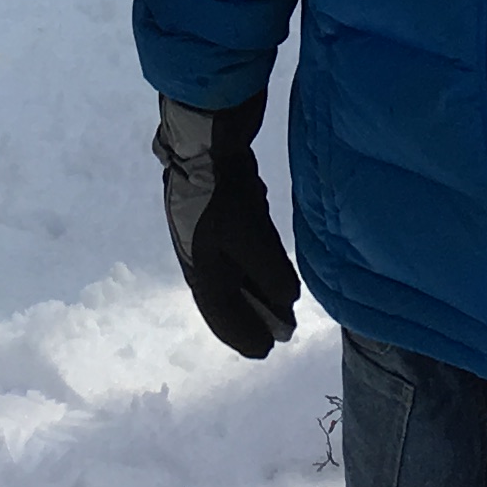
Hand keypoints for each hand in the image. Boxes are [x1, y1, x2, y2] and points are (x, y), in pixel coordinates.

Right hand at [154, 89, 300, 358]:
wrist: (203, 134)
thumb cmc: (221, 192)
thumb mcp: (249, 237)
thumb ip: (269, 273)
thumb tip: (286, 301)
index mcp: (200, 267)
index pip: (220, 311)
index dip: (242, 334)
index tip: (265, 352)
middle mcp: (201, 252)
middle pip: (227, 294)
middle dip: (253, 315)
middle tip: (283, 333)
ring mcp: (210, 228)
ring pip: (236, 270)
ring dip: (257, 289)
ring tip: (283, 304)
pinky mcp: (223, 206)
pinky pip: (243, 247)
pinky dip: (257, 263)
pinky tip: (271, 261)